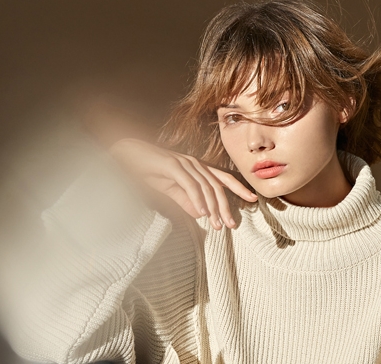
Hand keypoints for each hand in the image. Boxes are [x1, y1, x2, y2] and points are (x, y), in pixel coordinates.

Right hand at [109, 138, 257, 229]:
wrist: (127, 155)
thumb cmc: (148, 170)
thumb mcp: (170, 189)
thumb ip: (185, 200)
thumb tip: (199, 214)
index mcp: (196, 168)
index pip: (222, 178)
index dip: (239, 188)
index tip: (253, 199)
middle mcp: (194, 163)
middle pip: (217, 186)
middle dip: (226, 206)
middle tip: (231, 225)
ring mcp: (184, 163)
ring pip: (205, 187)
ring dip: (212, 207)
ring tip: (216, 224)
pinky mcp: (172, 165)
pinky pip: (189, 185)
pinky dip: (197, 199)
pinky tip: (200, 213)